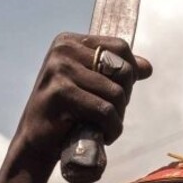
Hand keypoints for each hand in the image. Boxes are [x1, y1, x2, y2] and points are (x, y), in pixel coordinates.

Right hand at [13, 32, 152, 167]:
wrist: (35, 141)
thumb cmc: (64, 112)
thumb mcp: (90, 85)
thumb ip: (115, 72)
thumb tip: (147, 67)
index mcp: (70, 42)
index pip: (120, 47)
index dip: (129, 72)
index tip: (120, 93)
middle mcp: (63, 50)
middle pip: (121, 69)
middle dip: (124, 97)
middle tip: (110, 114)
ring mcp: (60, 69)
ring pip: (115, 93)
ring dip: (117, 118)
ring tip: (104, 127)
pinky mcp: (60, 93)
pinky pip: (104, 111)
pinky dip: (111, 128)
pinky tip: (102, 135)